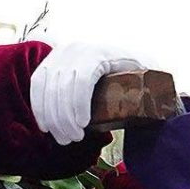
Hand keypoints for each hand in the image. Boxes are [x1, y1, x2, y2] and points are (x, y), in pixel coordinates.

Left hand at [28, 40, 142, 144]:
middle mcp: (69, 48)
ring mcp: (84, 49)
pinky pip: (83, 82)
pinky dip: (79, 104)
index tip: (45, 129)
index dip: (39, 108)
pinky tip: (83, 121)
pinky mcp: (100, 54)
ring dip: (66, 118)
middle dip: (56, 120)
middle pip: (51, 89)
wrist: (152, 73)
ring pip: (64, 88)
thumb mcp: (85, 88)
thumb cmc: (115, 87)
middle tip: (66, 140)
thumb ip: (66, 96)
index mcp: (60, 55)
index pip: (38, 82)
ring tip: (76, 136)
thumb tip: (48, 123)